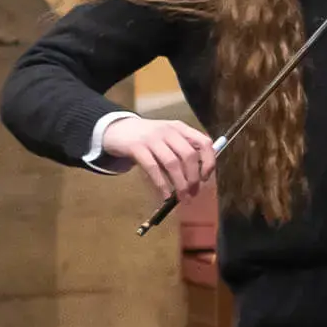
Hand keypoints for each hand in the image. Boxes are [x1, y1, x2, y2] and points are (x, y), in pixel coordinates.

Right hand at [101, 116, 216, 201]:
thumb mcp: (168, 139)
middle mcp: (169, 131)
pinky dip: (162, 184)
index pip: (204, 142)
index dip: (209, 161)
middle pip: (189, 155)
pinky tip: (165, 196)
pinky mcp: (136, 147)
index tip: (205, 178)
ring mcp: (152, 138)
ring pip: (172, 163)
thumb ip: (182, 152)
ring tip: (183, 198)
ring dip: (180, 184)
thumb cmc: (148, 138)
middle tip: (194, 193)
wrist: (117, 129)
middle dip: (194, 178)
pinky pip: (153, 168)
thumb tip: (198, 179)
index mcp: (181, 128)